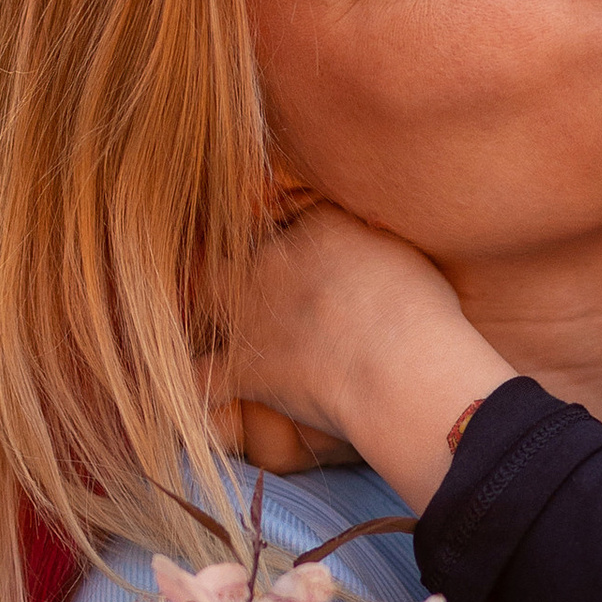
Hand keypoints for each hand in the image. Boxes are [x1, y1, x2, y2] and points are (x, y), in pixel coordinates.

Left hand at [214, 201, 508, 507]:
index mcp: (316, 226)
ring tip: (196, 317)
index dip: (281, 225)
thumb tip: (374, 239)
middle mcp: (273, 260)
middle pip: (229, 246)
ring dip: (195, 308)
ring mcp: (251, 314)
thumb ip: (379, 238)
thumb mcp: (408, 252)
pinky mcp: (245, 368)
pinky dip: (187, 386)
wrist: (402, 367)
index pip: (284, 211)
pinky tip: (178, 390)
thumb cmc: (422, 311)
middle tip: (227, 270)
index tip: (286, 236)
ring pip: (198, 300)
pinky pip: (198, 378)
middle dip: (222, 257)